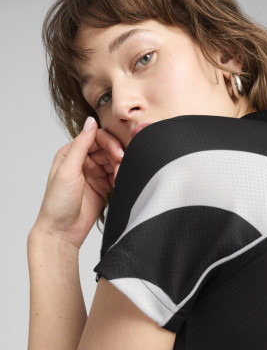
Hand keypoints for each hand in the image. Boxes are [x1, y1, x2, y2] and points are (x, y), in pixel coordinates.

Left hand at [32, 117, 123, 249]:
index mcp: (71, 153)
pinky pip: (117, 174)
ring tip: (119, 177)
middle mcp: (83, 161)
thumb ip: (81, 145)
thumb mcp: (68, 170)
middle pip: (108, 148)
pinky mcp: (103, 186)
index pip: (96, 138)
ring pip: (114, 161)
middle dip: (117, 155)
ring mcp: (94, 173)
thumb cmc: (58, 203)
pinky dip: (121, 176)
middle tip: (121, 164)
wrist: (62, 232)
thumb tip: (91, 121)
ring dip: (119, 166)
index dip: (110, 143)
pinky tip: (119, 182)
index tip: (118, 154)